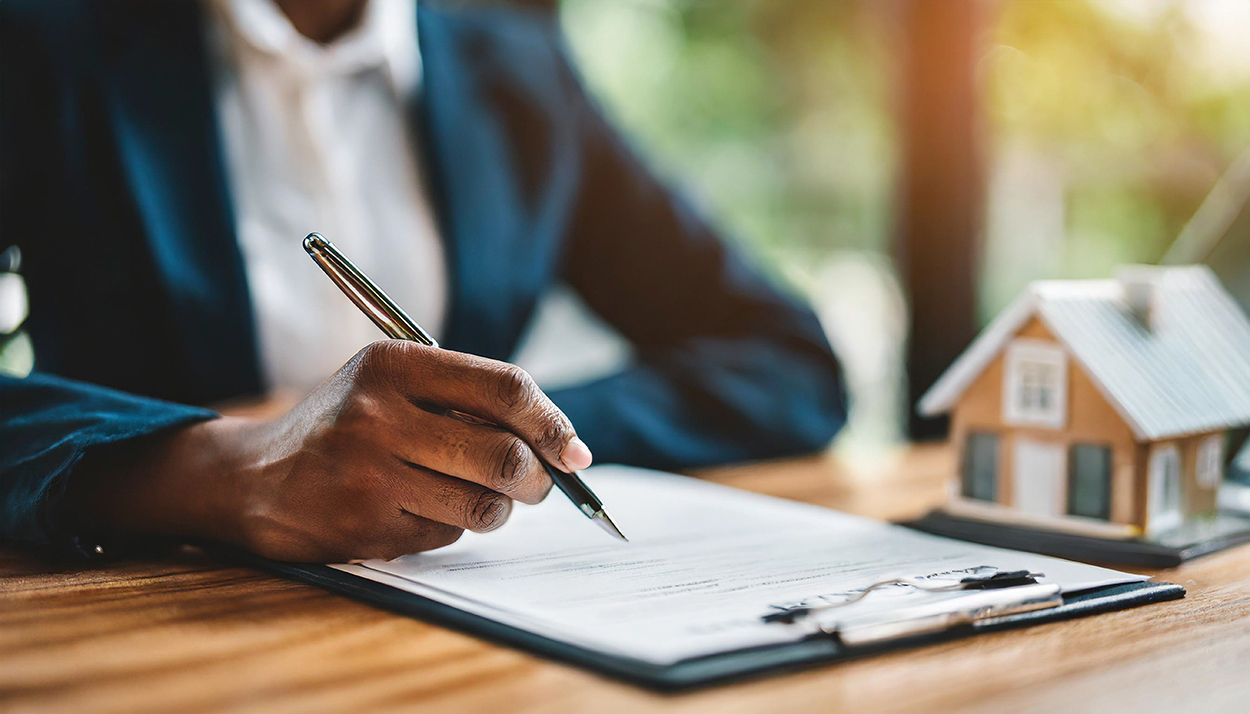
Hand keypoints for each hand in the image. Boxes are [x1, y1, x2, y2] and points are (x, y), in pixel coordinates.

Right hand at [64, 341, 593, 561]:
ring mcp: (369, 475)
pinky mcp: (364, 526)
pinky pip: (447, 533)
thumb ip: (468, 398)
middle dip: (539, 479)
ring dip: (498, 508)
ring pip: (484, 505)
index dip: (553, 423)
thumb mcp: (393, 384)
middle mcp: (378, 416)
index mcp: (393, 365)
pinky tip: (420, 508)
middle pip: (503, 456)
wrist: (255, 477)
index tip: (576, 452)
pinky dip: (452, 525)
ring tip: (478, 495)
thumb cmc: (346, 424)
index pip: (504, 389)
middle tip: (540, 485)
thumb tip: (564, 447)